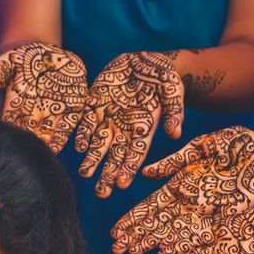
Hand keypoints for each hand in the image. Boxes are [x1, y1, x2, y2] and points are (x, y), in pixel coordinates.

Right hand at [0, 42, 87, 153]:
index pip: (10, 121)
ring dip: (47, 143)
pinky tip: (60, 147)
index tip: (8, 138)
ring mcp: (54, 112)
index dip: (9, 130)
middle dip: (29, 141)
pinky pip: (67, 126)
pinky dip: (63, 137)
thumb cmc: (25, 57)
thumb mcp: (11, 59)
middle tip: (26, 150)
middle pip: (30, 132)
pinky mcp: (72, 108)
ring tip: (44, 152)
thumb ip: (1, 69)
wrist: (50, 55)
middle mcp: (35, 112)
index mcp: (18, 103)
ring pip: (48, 133)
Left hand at [76, 52, 183, 197]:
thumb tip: (175, 135)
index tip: (122, 184)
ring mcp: (108, 118)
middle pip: (115, 156)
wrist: (144, 60)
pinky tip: (78, 147)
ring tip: (84, 174)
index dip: (129, 169)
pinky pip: (86, 122)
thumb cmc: (163, 77)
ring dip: (91, 160)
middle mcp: (124, 128)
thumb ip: (174, 111)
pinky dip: (83, 134)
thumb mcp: (172, 90)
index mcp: (144, 128)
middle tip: (101, 193)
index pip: (136, 154)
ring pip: (97, 144)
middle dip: (107, 174)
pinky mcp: (94, 104)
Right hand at [111, 126, 253, 253]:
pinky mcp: (225, 217)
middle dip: (138, 235)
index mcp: (183, 183)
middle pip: (159, 222)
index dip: (134, 218)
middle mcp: (191, 201)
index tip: (116, 231)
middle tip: (117, 250)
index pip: (152, 205)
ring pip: (175, 231)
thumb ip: (175, 161)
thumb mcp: (202, 146)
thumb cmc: (238, 142)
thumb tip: (146, 175)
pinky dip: (181, 244)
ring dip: (154, 244)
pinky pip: (201, 234)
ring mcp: (207, 211)